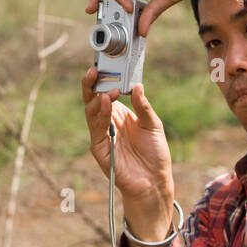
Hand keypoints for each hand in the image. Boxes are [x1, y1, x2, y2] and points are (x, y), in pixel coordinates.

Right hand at [80, 71, 173, 232]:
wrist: (154, 180)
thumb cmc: (154, 153)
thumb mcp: (153, 124)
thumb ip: (143, 107)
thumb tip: (137, 86)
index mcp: (119, 114)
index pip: (106, 92)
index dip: (104, 80)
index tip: (105, 66)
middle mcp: (107, 122)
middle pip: (93, 99)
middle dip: (91, 84)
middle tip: (95, 70)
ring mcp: (101, 135)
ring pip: (91, 111)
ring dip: (96, 97)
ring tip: (106, 87)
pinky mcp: (99, 148)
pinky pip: (96, 128)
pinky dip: (100, 114)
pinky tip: (106, 102)